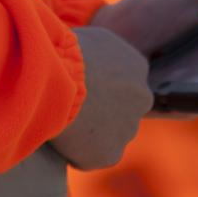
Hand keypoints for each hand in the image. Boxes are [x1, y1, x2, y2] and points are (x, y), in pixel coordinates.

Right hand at [50, 26, 152, 170]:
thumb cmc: (64, 53)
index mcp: (137, 66)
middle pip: (121, 110)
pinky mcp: (109, 154)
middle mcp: (141, 98)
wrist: (55, 79)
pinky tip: (61, 138)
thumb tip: (90, 61)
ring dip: (90, 134)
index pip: (122, 82)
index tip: (79, 88)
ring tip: (62, 123)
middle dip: (101, 112)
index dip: (98, 87)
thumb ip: (100, 54)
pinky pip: (92, 157)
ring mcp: (128, 128)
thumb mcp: (89, 40)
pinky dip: (78, 153)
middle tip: (70, 109)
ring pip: (108, 135)